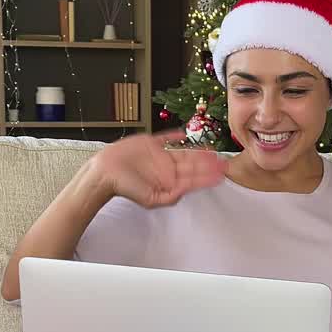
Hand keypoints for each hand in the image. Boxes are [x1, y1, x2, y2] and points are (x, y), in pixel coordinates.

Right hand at [89, 130, 229, 209]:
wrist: (106, 173)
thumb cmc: (126, 188)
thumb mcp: (151, 199)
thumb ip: (170, 196)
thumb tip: (187, 191)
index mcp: (169, 181)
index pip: (192, 178)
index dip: (207, 176)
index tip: (222, 174)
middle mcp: (167, 168)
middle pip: (192, 165)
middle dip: (208, 164)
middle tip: (225, 162)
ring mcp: (160, 155)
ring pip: (184, 152)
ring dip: (198, 151)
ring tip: (213, 150)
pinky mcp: (150, 143)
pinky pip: (165, 138)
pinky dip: (175, 135)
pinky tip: (184, 133)